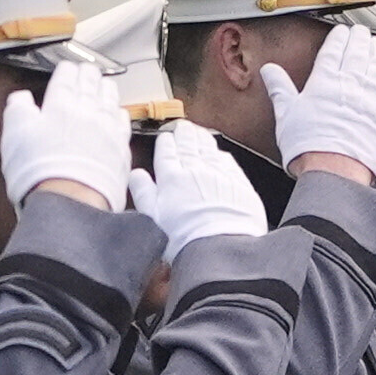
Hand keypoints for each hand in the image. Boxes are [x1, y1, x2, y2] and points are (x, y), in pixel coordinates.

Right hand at [0, 53, 131, 212]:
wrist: (71, 200)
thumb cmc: (39, 171)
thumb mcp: (14, 134)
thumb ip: (17, 110)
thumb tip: (20, 99)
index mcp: (59, 104)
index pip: (65, 78)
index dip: (66, 70)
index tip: (66, 67)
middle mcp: (87, 112)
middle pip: (91, 85)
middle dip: (88, 74)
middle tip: (87, 69)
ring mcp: (107, 130)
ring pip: (110, 100)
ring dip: (107, 88)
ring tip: (106, 83)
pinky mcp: (120, 150)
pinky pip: (123, 123)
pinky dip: (120, 112)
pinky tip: (119, 113)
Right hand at [141, 115, 267, 249]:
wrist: (221, 248)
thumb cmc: (184, 239)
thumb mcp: (152, 217)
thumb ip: (143, 192)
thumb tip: (136, 174)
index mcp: (172, 177)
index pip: (167, 152)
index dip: (166, 142)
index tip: (166, 138)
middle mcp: (196, 170)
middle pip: (189, 145)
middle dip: (184, 133)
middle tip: (182, 126)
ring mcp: (219, 175)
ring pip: (209, 148)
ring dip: (202, 138)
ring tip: (198, 132)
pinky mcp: (239, 183)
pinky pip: (228, 161)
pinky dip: (220, 153)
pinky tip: (218, 153)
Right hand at [276, 15, 375, 174]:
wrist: (338, 170)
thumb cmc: (310, 146)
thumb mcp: (286, 114)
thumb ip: (280, 88)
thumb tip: (269, 71)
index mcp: (324, 81)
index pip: (333, 50)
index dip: (338, 38)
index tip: (340, 32)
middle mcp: (351, 84)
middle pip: (357, 52)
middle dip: (359, 39)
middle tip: (360, 31)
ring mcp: (372, 97)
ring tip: (375, 44)